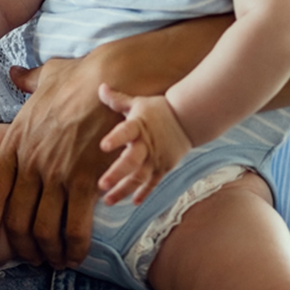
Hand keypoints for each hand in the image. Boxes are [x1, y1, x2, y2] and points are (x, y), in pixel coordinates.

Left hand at [0, 58, 119, 268]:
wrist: (112, 78)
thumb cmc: (80, 77)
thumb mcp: (44, 77)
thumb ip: (26, 81)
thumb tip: (14, 73)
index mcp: (14, 141)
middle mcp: (30, 161)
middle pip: (15, 217)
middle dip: (21, 246)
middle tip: (32, 259)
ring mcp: (56, 172)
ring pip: (43, 228)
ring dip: (49, 252)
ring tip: (56, 262)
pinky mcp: (85, 180)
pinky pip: (75, 225)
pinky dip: (75, 246)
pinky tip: (77, 255)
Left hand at [97, 85, 192, 205]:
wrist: (188, 119)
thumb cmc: (158, 110)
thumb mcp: (137, 103)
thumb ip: (117, 99)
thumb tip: (100, 86)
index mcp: (138, 126)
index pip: (125, 132)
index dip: (115, 138)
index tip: (103, 146)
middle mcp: (147, 145)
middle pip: (131, 161)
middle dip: (117, 174)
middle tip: (102, 185)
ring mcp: (156, 158)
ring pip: (139, 177)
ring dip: (124, 189)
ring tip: (108, 200)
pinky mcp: (163, 167)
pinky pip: (153, 183)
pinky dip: (144, 193)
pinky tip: (133, 202)